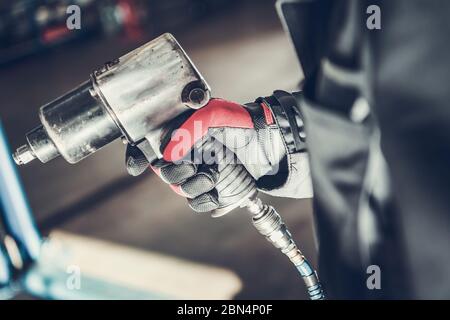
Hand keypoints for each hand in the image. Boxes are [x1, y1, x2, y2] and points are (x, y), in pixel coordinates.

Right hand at [126, 93, 311, 212]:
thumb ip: (189, 127)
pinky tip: (217, 190)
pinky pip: (199, 203)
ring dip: (194, 187)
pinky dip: (207, 200)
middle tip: (193, 166)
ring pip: (181, 190)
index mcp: (179, 134)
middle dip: (176, 173)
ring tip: (213, 176)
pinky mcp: (212, 189)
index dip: (136, 156)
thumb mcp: (214, 112)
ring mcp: (198, 173)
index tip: (137, 166)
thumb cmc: (241, 121)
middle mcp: (185, 155)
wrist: (269, 141)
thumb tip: (168, 152)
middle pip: (164, 173)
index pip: (148, 145)